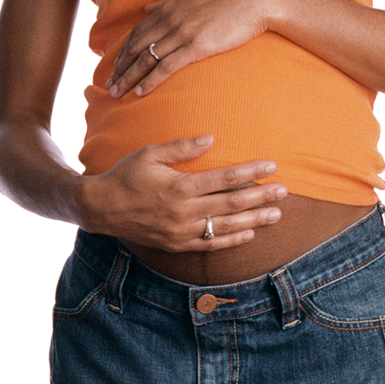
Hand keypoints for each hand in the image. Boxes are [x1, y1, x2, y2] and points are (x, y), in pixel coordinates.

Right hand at [78, 134, 286, 251]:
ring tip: (277, 214)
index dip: (250, 172)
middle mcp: (184, 212)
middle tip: (284, 191)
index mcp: (179, 187)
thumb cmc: (125, 175)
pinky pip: (210, 245)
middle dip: (261, 196)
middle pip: (232, 204)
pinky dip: (232, 240)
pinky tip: (250, 233)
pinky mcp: (177, 245)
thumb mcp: (149, 153)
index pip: (224, 178)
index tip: (271, 166)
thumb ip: (181, 147)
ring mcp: (181, 232)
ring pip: (226, 226)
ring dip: (254, 219)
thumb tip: (211, 138)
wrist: (100, 209)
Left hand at [107, 0, 273, 97]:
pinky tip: (141, 92)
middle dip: (119, 68)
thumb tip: (150, 6)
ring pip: (146, 59)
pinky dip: (151, 80)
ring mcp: (182, 33)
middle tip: (108, 85)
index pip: (138, 31)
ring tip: (117, 93)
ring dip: (129, 78)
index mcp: (170, 5)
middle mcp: (171, 19)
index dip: (122, 50)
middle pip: (136, 47)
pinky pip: (167, 66)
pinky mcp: (197, 46)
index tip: (114, 64)